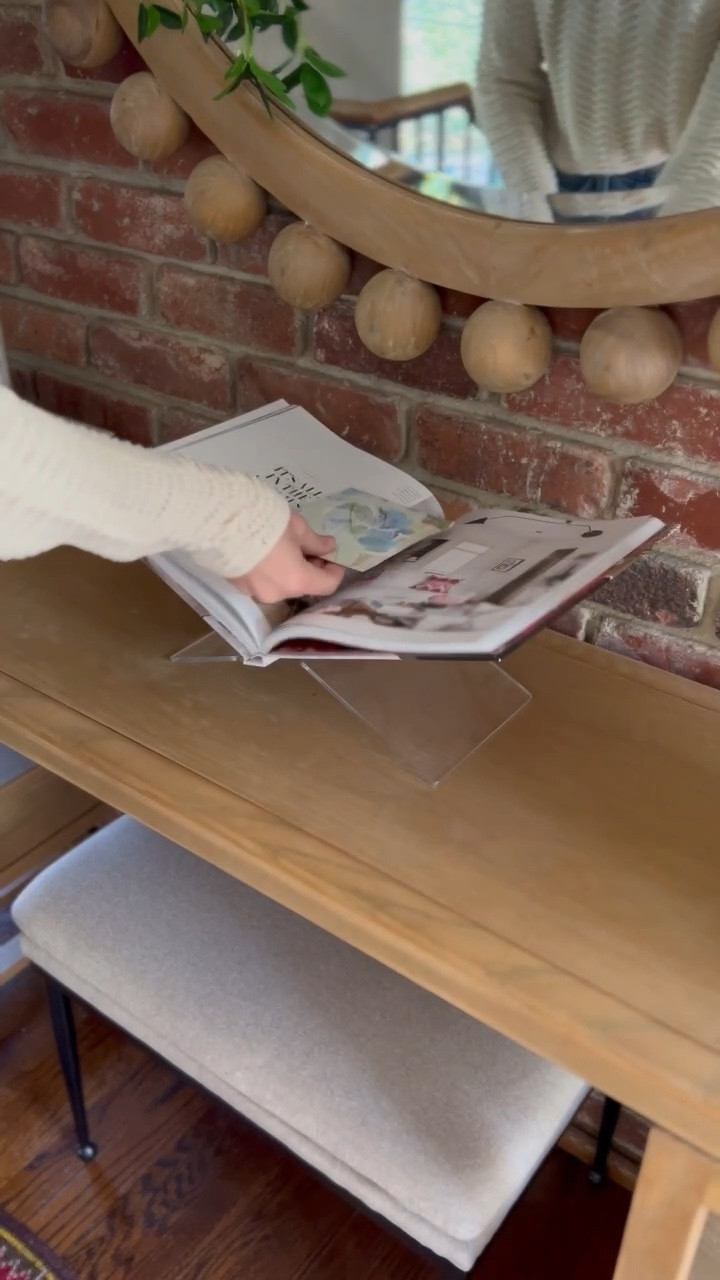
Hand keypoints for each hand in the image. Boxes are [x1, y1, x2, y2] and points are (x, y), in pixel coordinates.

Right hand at [230, 512, 344, 602]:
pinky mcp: (236, 586)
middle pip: (301, 586)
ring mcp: (254, 593)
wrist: (219, 520)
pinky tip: (261, 553)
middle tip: (308, 549)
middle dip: (309, 570)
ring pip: (280, 585)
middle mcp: (277, 594)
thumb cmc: (266, 522)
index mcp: (297, 581)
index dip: (334, 571)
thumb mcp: (297, 527)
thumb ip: (315, 542)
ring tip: (282, 549)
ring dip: (287, 571)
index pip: (327, 585)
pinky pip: (260, 582)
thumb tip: (328, 547)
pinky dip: (266, 572)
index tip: (332, 557)